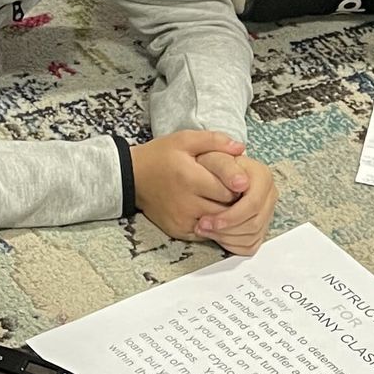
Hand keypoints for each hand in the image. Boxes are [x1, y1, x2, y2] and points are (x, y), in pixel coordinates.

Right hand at [128, 130, 255, 239]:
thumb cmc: (160, 156)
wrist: (133, 177)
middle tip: (234, 191)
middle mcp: (186, 203)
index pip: (229, 190)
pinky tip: (211, 211)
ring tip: (223, 200)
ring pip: (217, 224)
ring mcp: (182, 220)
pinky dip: (212, 225)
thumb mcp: (185, 140)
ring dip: (225, 215)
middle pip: (225, 210)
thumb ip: (214, 141)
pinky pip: (206, 234)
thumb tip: (241, 148)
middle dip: (234, 202)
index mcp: (190, 178)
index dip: (237, 185)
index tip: (238, 180)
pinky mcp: (178, 231)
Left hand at [200, 149, 277, 254]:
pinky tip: (215, 235)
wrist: (214, 170)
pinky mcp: (260, 227)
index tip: (208, 220)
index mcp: (263, 177)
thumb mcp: (216, 158)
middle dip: (226, 230)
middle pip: (254, 224)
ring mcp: (266, 212)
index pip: (253, 204)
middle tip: (202, 226)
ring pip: (252, 237)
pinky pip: (250, 245)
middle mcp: (269, 195)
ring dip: (226, 238)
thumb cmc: (214, 163)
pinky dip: (232, 244)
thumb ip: (226, 167)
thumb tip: (241, 183)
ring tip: (204, 230)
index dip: (231, 216)